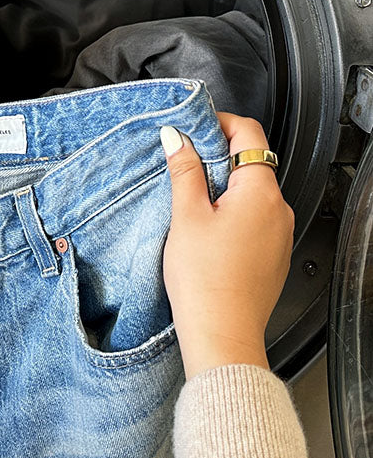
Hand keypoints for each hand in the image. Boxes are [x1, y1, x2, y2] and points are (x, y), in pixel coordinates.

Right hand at [160, 113, 293, 379]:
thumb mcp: (186, 216)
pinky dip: (232, 210)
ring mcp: (280, 233)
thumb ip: (185, 170)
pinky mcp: (273, 253)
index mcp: (261, 192)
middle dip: (217, 155)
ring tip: (190, 201)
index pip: (249, 134)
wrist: (222, 334)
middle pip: (251, 162)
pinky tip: (206, 229)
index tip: (194, 126)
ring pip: (252, 191)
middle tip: (184, 163)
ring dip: (223, 185)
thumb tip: (178, 137)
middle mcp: (279, 209)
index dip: (220, 123)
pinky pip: (255, 217)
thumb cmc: (205, 280)